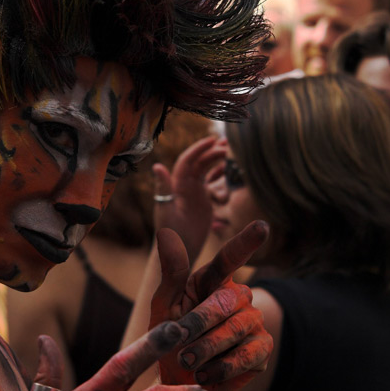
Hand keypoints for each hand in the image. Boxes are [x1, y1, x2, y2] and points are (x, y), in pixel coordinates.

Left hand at [150, 222, 272, 390]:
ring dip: (207, 347)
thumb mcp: (164, 307)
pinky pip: (247, 355)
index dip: (246, 243)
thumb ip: (171, 274)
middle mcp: (238, 297)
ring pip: (236, 328)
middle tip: (179, 342)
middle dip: (199, 323)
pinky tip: (206, 374)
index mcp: (212, 282)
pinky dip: (222, 366)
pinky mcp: (262, 350)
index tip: (262, 226)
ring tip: (188, 362)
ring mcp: (254, 322)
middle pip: (225, 301)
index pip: (229, 259)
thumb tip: (166, 233)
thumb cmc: (170, 339)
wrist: (181, 384)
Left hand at [152, 136, 226, 262]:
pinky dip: (221, 174)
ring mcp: (194, 192)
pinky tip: (232, 169)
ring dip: (217, 159)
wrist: (177, 250)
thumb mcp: (166, 210)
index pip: (187, 160)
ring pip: (206, 170)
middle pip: (199, 162)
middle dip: (212, 151)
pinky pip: (212, 182)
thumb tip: (156, 166)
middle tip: (229, 146)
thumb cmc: (169, 233)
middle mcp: (184, 185)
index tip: (212, 140)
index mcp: (176, 185)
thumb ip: (163, 188)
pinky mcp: (203, 201)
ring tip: (232, 152)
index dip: (198, 148)